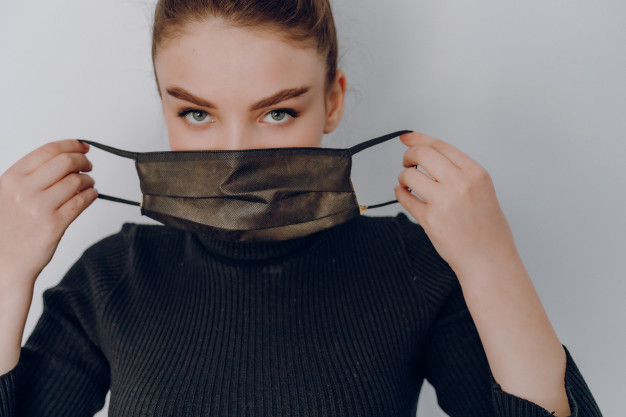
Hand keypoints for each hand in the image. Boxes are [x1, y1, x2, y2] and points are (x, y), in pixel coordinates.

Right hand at [0, 140, 96, 288]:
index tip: (82, 147)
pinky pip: (81, 202)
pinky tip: (90, 196)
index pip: (48, 151)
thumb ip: (29, 176)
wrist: (2, 261)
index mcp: (12, 178)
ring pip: (77, 181)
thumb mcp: (5, 193)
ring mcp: (40, 208)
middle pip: (66, 162)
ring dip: (89, 180)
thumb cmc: (6, 228)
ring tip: (88, 184)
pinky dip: (91, 195)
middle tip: (88, 165)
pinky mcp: (55, 225)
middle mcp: (25, 190)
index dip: (71, 145)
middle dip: (83, 161)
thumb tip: (61, 159)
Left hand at [394, 132, 518, 277]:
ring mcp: (444, 201)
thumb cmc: (486, 227)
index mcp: (475, 173)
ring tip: (409, 184)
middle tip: (407, 162)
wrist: (488, 258)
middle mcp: (460, 184)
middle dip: (409, 156)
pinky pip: (405, 199)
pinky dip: (400, 195)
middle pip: (422, 154)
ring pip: (409, 176)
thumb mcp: (480, 189)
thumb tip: (426, 151)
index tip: (407, 138)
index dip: (419, 138)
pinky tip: (405, 195)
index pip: (440, 145)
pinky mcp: (430, 219)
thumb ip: (456, 170)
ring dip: (404, 178)